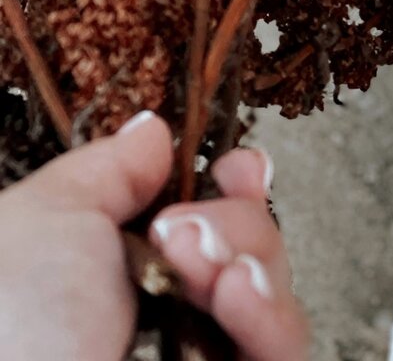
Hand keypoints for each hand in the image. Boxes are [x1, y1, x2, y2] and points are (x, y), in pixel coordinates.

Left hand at [0, 111, 308, 360]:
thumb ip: (108, 168)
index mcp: (120, 268)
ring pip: (274, 286)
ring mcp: (203, 353)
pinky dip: (271, 309)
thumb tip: (152, 132)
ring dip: (251, 254)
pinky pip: (287, 345)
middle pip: (249, 239)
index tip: (234, 168)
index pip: (206, 215)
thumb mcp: (44, 218)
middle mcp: (167, 310)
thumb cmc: (7, 327)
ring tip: (203, 268)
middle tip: (180, 230)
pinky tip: (237, 292)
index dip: (233, 184)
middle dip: (231, 216)